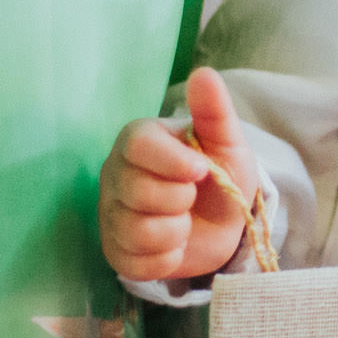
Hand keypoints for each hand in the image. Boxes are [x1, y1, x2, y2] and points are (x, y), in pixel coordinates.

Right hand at [98, 67, 262, 286]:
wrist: (223, 222)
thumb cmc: (220, 174)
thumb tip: (204, 73)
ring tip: (184, 222)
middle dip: (180, 200)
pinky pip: (134, 263)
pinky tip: (173, 245)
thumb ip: (214, 110)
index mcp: (138, 140)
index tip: (202, 170)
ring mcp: (110, 214)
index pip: (137, 145)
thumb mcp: (227, 141)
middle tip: (192, 197)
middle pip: (137, 191)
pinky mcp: (115, 251)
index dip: (174, 162)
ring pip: (136, 231)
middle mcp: (115, 174)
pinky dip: (165, 259)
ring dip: (176, 233)